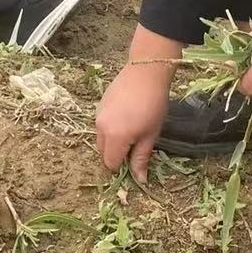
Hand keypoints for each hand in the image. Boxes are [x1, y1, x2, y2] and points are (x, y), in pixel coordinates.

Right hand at [95, 38, 178, 178]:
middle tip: (135, 145)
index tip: (135, 159)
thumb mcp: (150, 134)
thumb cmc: (153, 105)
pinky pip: (101, 125)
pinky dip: (110, 128)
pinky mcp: (99, 105)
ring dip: (112, 141)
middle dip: (116, 154)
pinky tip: (126, 117)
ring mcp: (98, 115)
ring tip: (132, 129)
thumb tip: (140, 179)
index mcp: (115, 138)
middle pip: (103, 152)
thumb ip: (142, 158)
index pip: (111, 163)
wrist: (146, 72)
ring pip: (101, 139)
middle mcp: (101, 128)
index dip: (122, 166)